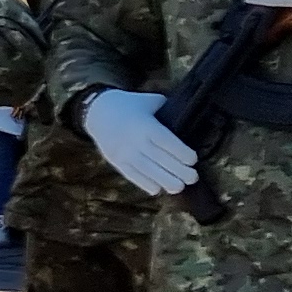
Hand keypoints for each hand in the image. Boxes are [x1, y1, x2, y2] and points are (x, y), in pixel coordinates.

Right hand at [82, 89, 199, 197]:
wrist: (98, 111)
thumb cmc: (130, 105)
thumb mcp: (150, 101)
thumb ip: (167, 109)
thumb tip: (189, 117)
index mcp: (144, 124)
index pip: (166, 141)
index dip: (181, 152)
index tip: (193, 160)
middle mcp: (134, 139)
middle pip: (159, 158)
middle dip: (178, 171)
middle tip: (193, 178)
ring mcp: (123, 152)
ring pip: (146, 170)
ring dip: (164, 181)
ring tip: (179, 187)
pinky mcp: (115, 160)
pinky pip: (131, 175)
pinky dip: (144, 183)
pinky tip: (157, 189)